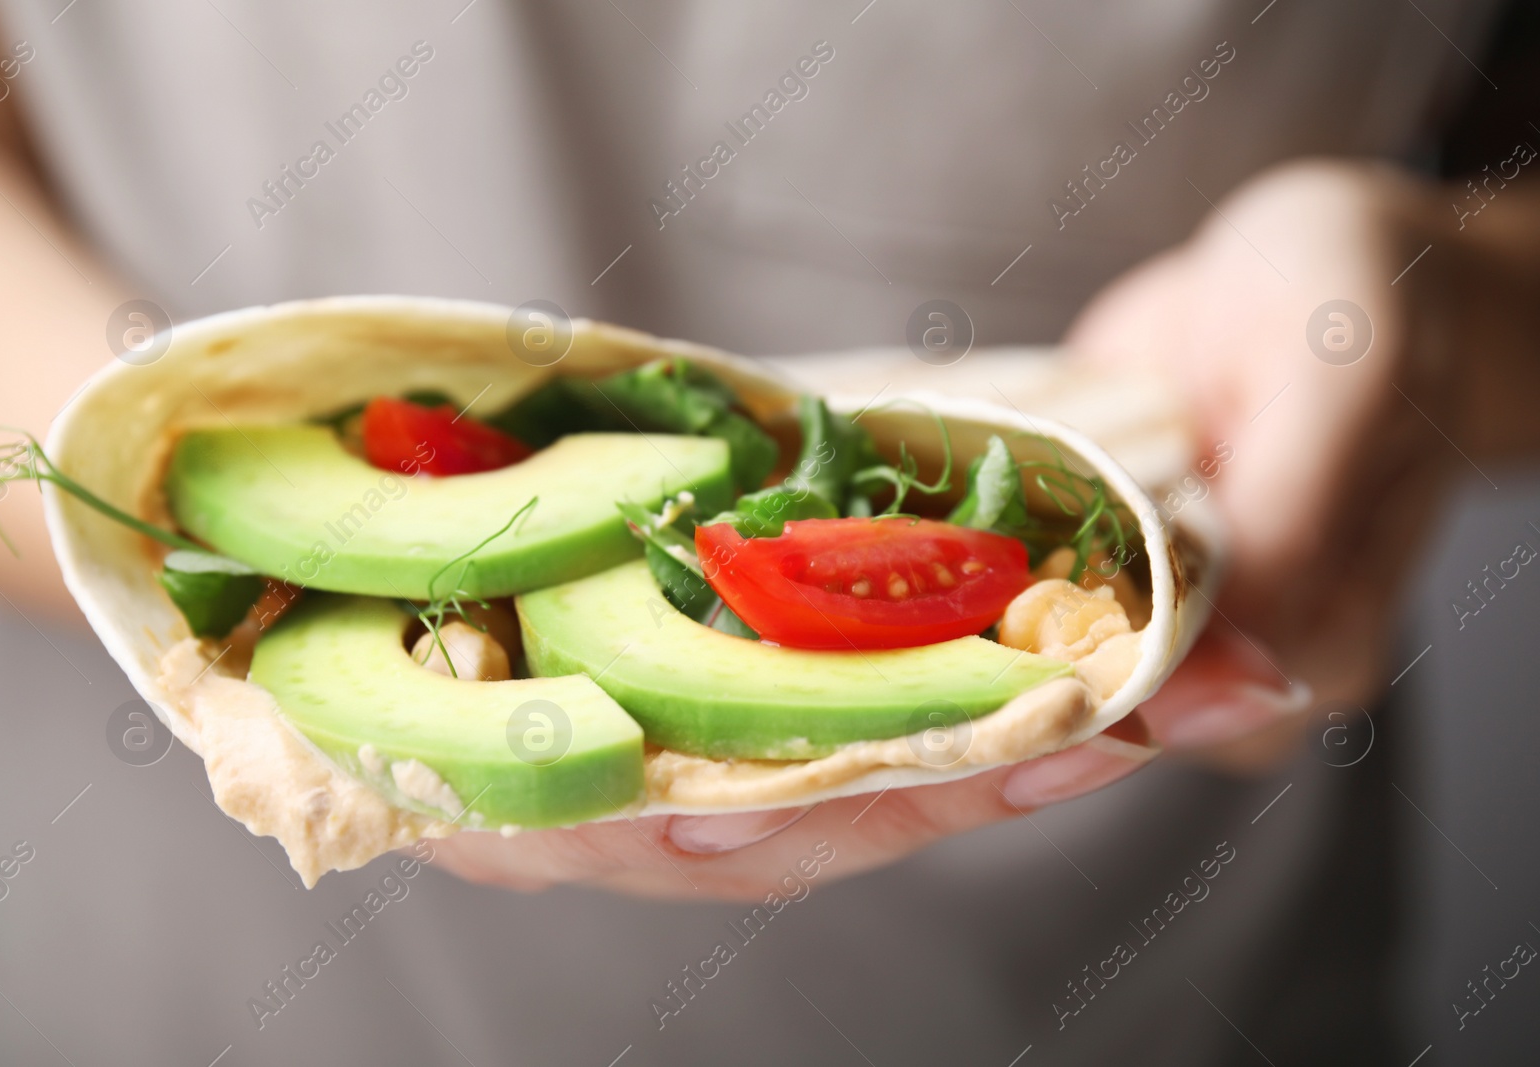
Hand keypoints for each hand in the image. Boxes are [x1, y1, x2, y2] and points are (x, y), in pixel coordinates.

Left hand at [433, 159, 1463, 898]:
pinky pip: (778, 602)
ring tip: (477, 729)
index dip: (824, 803)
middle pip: (835, 779)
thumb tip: (1237, 688)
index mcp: (1130, 693)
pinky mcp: (900, 549)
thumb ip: (1310, 547)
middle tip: (505, 804)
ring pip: (784, 709)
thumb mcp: (1359, 412)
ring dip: (636, 723)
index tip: (686, 818)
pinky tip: (563, 599)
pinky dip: (676, 607)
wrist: (1331, 299)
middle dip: (672, 801)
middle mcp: (1017, 682)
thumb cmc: (1367, 331)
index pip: (962, 779)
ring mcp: (949, 620)